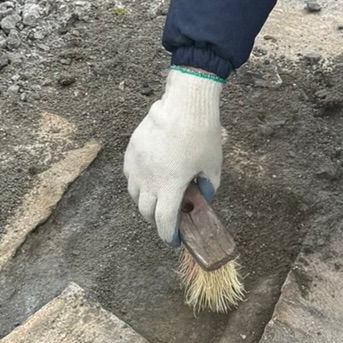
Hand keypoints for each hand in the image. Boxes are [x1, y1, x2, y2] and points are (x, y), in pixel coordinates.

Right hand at [124, 68, 224, 244]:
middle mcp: (148, 179)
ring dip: (145, 202)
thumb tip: (202, 198)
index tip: (173, 239)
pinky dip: (138, 183)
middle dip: (156, 220)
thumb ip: (208, 188)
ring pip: (134, 194)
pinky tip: (149, 177)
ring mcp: (136, 165)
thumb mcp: (213, 165)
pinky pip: (129, 175)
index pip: (163, 222)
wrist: (184, 103)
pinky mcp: (131, 151)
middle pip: (145, 211)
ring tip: (158, 198)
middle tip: (168, 217)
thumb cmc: (202, 134)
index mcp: (170, 186)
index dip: (168, 235)